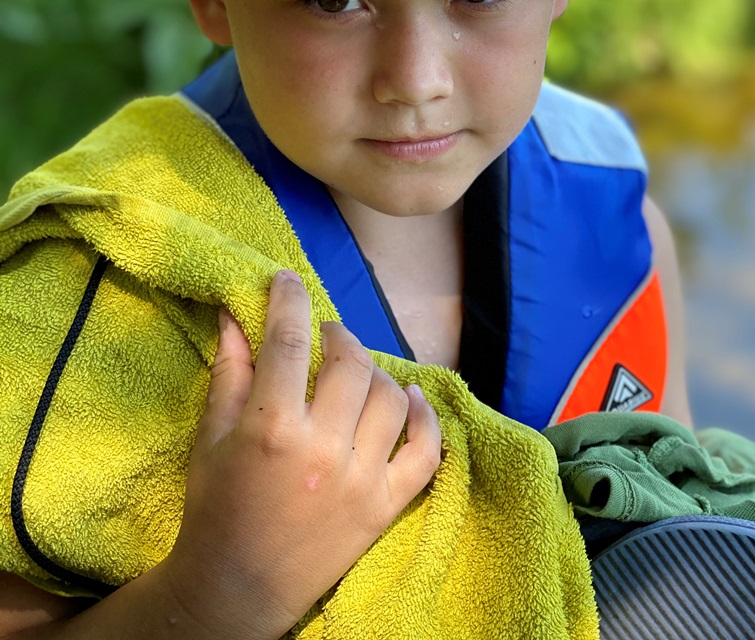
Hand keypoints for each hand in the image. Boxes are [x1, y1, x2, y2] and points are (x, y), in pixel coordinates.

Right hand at [160, 270, 441, 639]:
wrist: (237, 589)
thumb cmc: (216, 509)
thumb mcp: (212, 436)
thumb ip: (230, 371)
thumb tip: (236, 313)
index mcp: (272, 429)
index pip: (288, 341)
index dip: (289, 300)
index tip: (288, 281)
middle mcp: (323, 450)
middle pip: (350, 363)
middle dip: (338, 335)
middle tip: (325, 335)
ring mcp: (361, 480)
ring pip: (390, 398)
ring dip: (376, 373)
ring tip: (356, 371)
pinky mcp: (385, 507)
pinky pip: (426, 452)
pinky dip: (426, 419)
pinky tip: (412, 397)